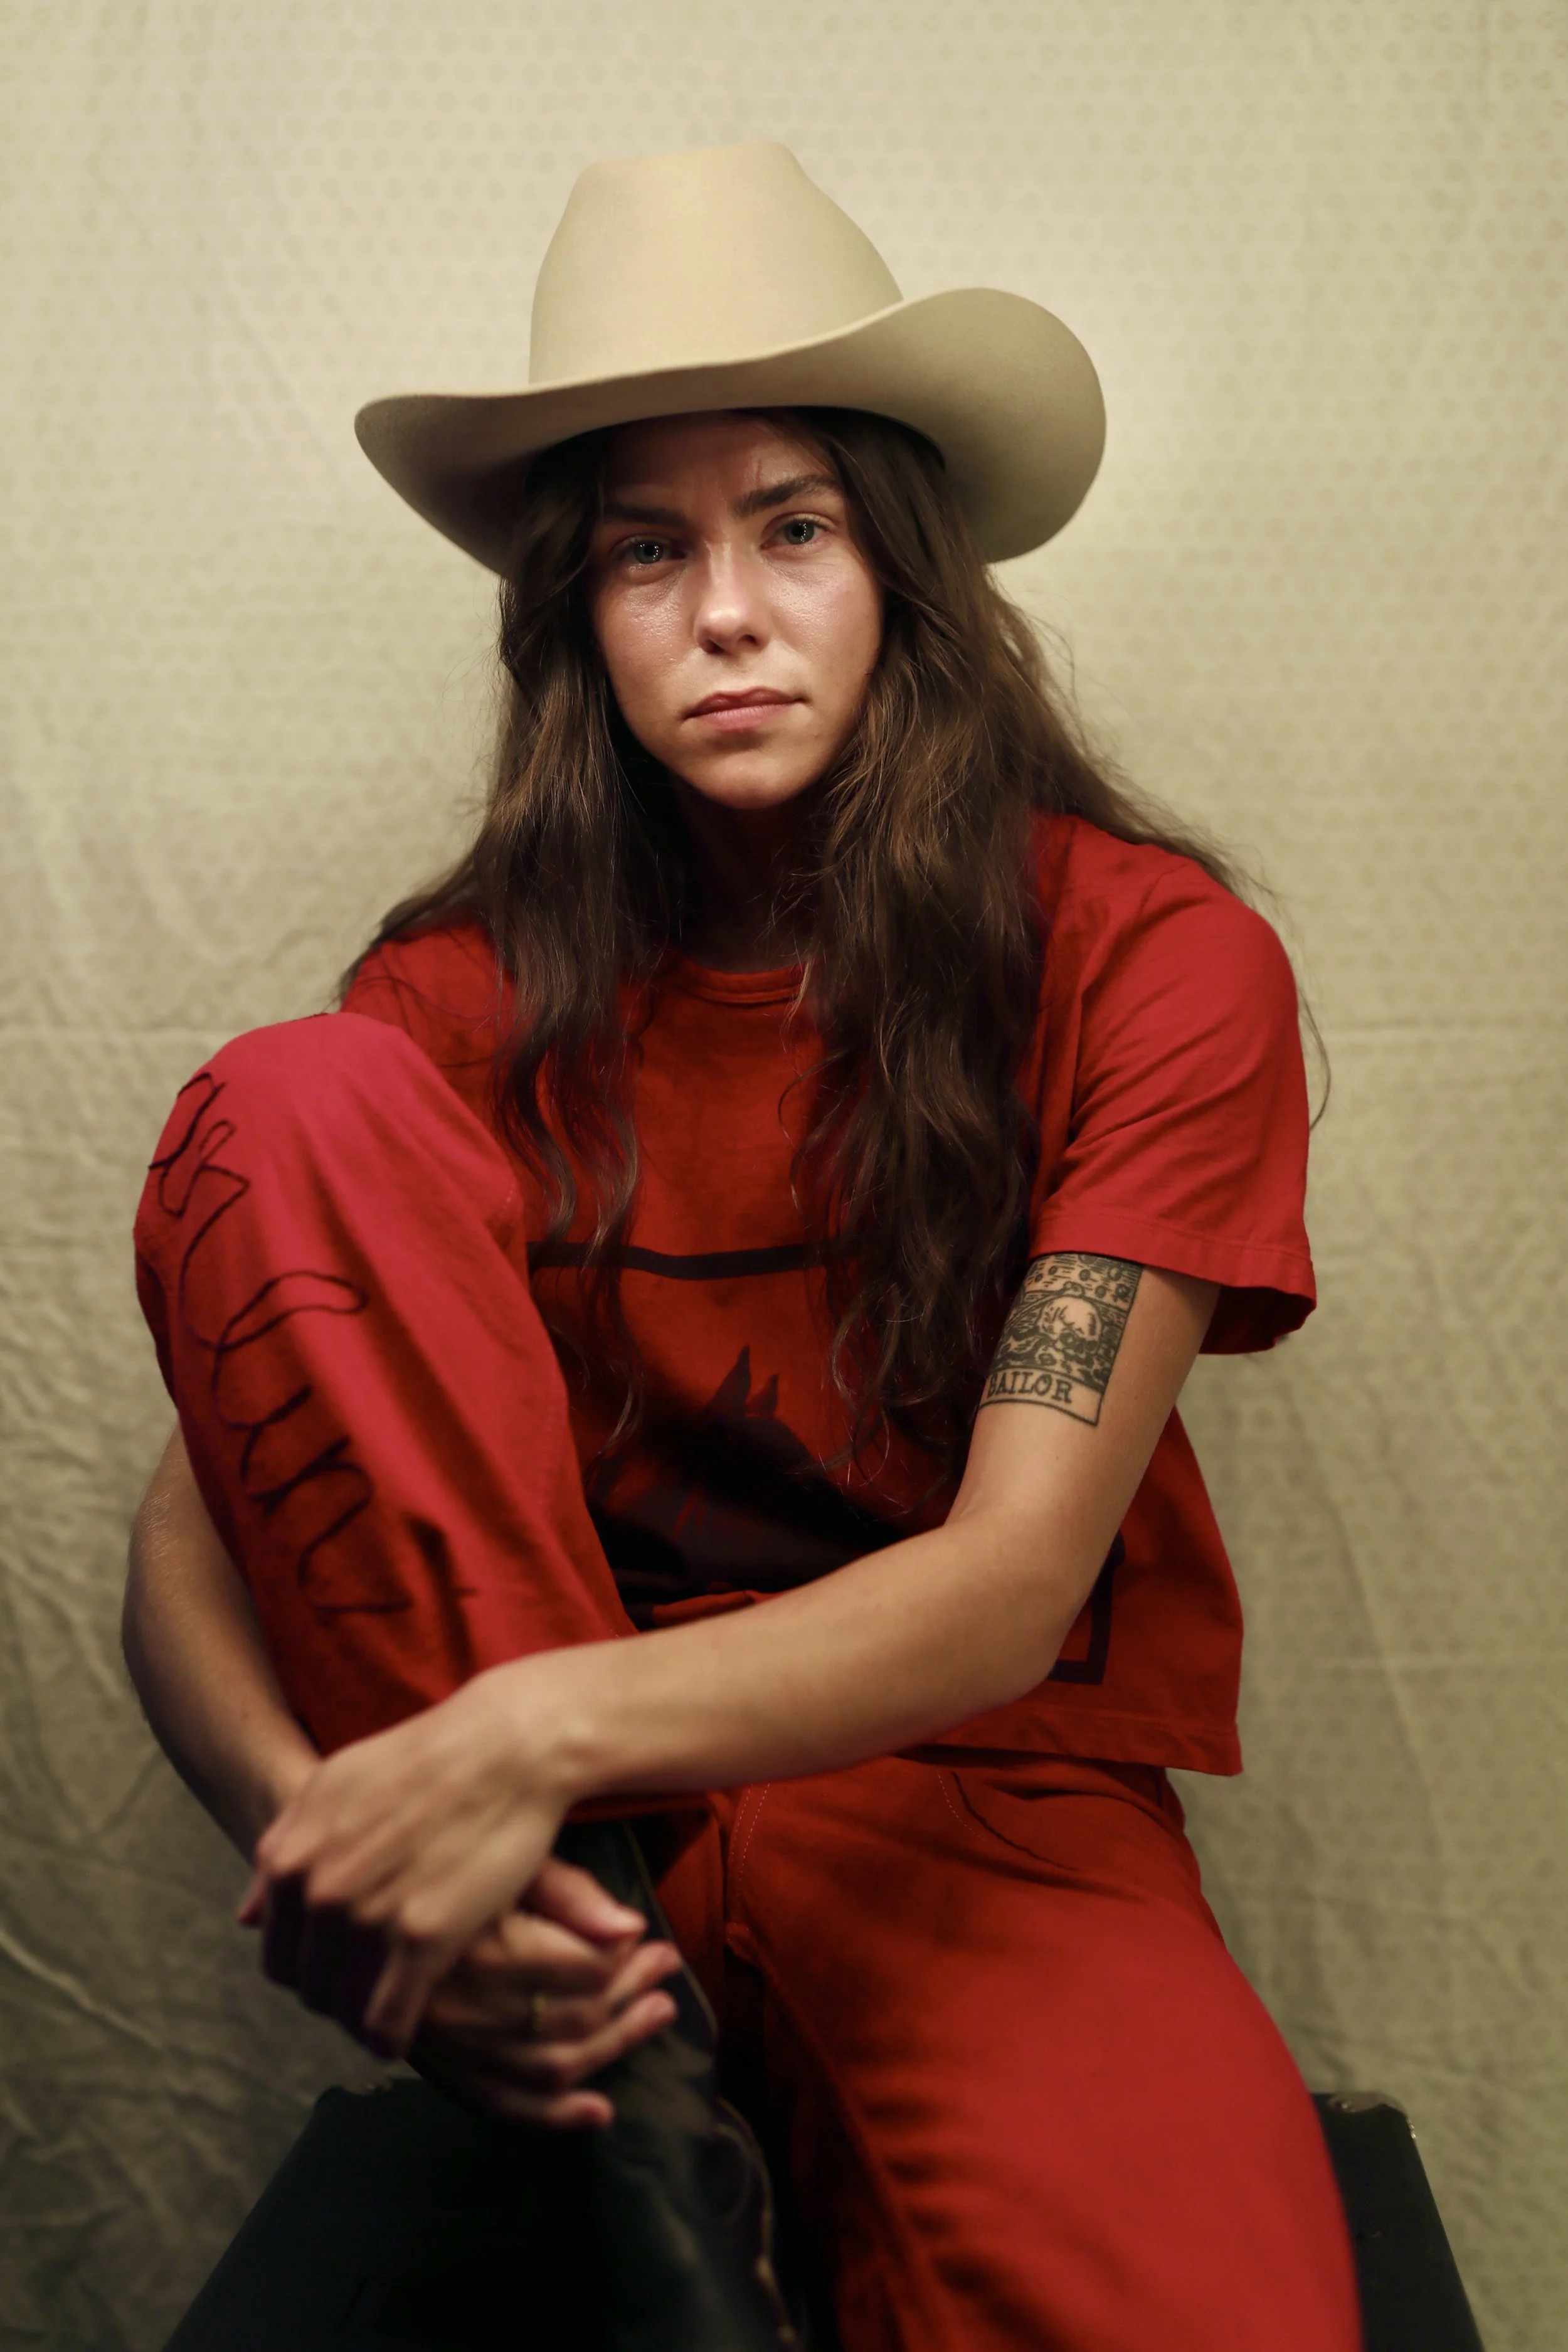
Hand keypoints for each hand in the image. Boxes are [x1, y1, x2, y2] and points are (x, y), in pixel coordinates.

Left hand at [241, 1659, 575, 2053]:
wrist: (504, 1747)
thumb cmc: (424, 1760)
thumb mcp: (334, 1786)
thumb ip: (285, 1847)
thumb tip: (247, 1917)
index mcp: (290, 1858)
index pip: (278, 1955)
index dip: (312, 1968)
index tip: (344, 1968)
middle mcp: (318, 1890)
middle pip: (311, 1987)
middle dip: (339, 1994)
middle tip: (377, 1987)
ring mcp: (368, 1916)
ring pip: (347, 2009)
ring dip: (367, 2018)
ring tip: (395, 2007)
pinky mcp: (423, 1936)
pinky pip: (388, 2021)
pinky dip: (393, 2037)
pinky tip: (408, 2030)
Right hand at [411, 1858, 681, 2129]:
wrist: (350, 1884)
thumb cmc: (436, 1854)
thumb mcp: (495, 1854)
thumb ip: (565, 1891)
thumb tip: (631, 1926)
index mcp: (472, 1943)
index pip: (577, 1970)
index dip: (625, 1960)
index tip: (649, 1940)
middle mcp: (453, 2003)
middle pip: (568, 2019)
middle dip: (629, 1998)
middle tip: (665, 1969)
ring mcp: (443, 2045)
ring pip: (545, 2066)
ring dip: (611, 2047)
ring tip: (656, 2014)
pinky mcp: (436, 2068)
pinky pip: (500, 2106)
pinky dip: (553, 2118)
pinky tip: (599, 2112)